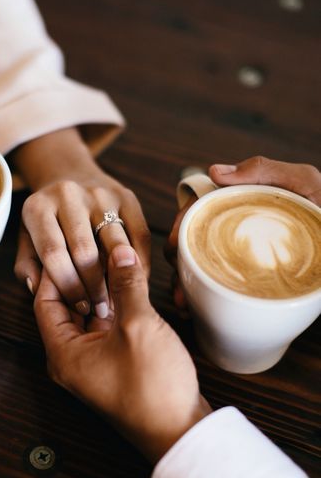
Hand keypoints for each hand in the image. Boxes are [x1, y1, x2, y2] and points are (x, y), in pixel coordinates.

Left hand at [13, 128, 150, 318]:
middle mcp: (68, 195)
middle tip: (100, 310)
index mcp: (38, 208)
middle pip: (85, 251)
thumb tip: (37, 290)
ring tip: (119, 300)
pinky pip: (140, 236)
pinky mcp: (127, 196)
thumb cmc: (47, 220)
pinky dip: (141, 263)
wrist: (68, 175)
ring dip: (120, 278)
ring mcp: (100, 194)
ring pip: (116, 245)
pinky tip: (136, 283)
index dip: (68, 286)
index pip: (53, 253)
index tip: (79, 307)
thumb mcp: (26, 239)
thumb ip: (27, 266)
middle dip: (94, 288)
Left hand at [35, 244, 210, 462]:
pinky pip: (104, 328)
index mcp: (63, 353)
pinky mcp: (113, 365)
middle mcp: (71, 359)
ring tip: (112, 261)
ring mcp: (93, 363)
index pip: (44, 300)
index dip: (56, 270)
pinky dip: (112, 307)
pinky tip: (128, 288)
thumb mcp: (138, 326)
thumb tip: (120, 252)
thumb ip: (126, 285)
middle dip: (79, 277)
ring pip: (87, 316)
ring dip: (98, 291)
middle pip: (64, 307)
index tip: (70, 243)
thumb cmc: (153, 386)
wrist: (180, 431)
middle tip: (93, 247)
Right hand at [166, 157, 320, 307]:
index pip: (199, 207)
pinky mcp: (248, 280)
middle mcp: (235, 226)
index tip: (174, 243)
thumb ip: (264, 170)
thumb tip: (214, 171)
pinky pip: (215, 286)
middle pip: (192, 237)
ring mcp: (239, 253)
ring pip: (197, 263)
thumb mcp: (303, 182)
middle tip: (178, 279)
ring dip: (183, 281)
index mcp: (242, 201)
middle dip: (177, 259)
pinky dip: (199, 296)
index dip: (180, 224)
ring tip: (183, 300)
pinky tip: (193, 307)